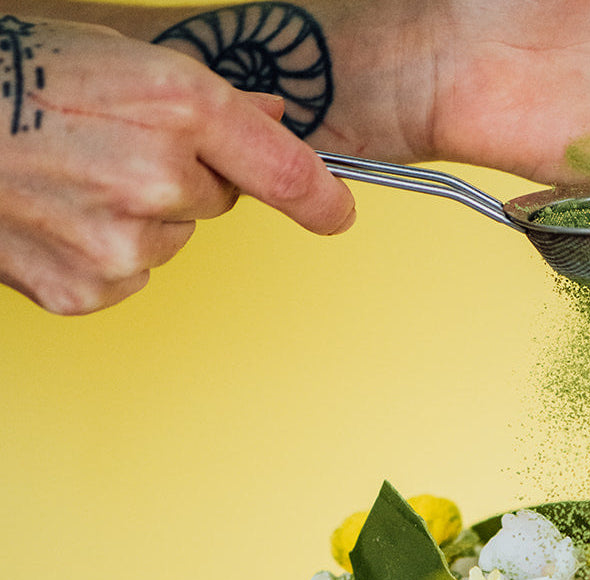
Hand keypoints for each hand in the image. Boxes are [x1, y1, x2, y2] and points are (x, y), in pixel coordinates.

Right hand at [0, 17, 353, 313]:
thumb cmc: (13, 78)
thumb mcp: (121, 60)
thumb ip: (208, 100)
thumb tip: (272, 117)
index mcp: (176, 109)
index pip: (284, 171)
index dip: (321, 197)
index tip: (337, 212)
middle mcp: (158, 179)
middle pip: (216, 204)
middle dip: (181, 182)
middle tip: (111, 150)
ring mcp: (122, 243)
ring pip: (169, 243)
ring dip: (137, 219)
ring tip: (72, 180)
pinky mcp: (90, 289)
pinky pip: (128, 276)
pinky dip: (101, 254)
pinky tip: (57, 218)